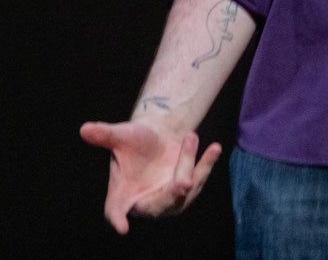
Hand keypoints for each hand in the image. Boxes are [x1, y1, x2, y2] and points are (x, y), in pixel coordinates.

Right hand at [79, 118, 221, 234]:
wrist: (157, 135)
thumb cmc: (134, 139)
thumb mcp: (120, 135)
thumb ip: (104, 135)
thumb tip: (84, 129)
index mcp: (122, 194)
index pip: (116, 211)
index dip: (118, 219)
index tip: (122, 227)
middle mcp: (145, 202)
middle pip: (161, 202)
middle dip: (173, 194)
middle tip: (183, 183)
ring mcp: (167, 200)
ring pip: (183, 190)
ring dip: (190, 165)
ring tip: (191, 136)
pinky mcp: (186, 191)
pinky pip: (198, 180)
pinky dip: (207, 165)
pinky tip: (214, 148)